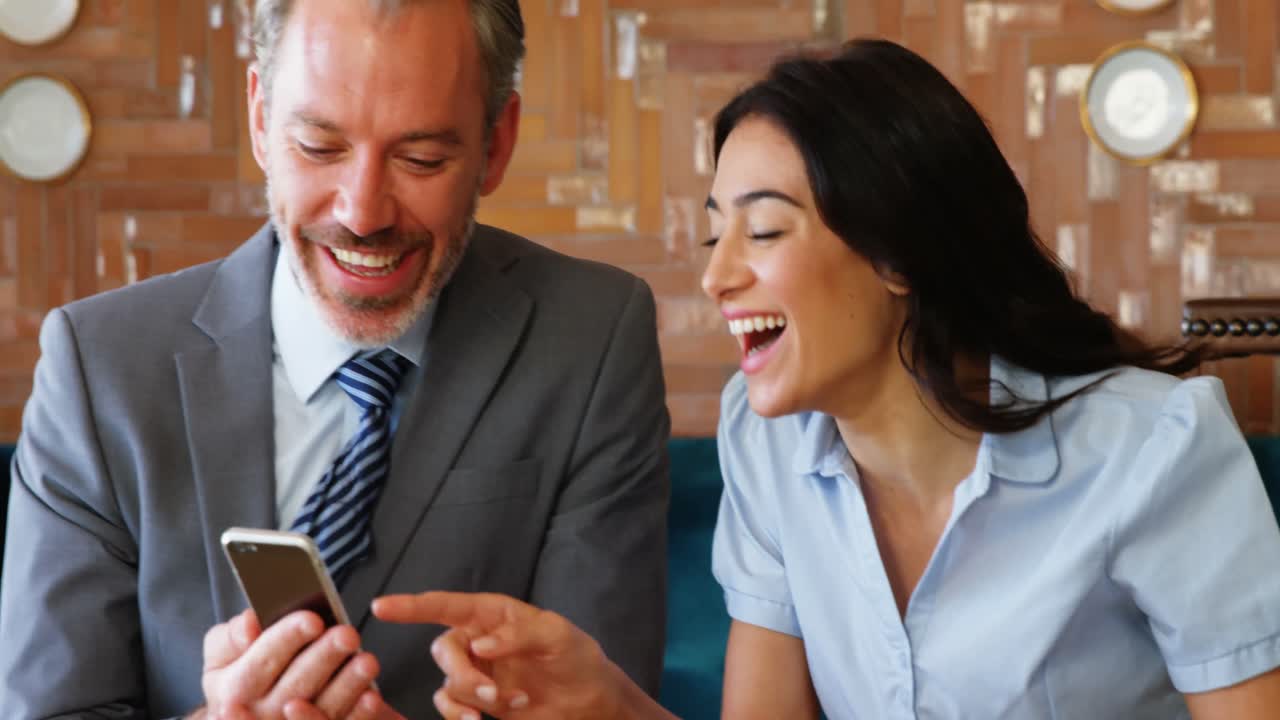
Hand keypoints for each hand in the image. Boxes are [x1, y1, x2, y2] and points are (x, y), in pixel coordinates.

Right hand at [200, 609, 398, 719]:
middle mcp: (262, 713)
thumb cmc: (239, 677)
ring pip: (322, 709)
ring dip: (347, 686)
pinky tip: (372, 696)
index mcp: (235, 688)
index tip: (312, 620)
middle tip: (347, 635)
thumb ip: (230, 637)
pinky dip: (357, 714)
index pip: (262, 662)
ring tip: (367, 661)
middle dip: (324, 658)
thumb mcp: (221, 655)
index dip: (287, 639)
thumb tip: (249, 625)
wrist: (247, 716)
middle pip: (297, 686)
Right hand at [372, 591, 663, 719]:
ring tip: (508, 702)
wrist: (588, 701)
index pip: (447, 605)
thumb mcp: (557, 635)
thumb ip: (519, 633)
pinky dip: (464, 715)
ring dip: (471, 697)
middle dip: (462, 673)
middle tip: (491, 693)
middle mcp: (478, 639)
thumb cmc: (576, 658)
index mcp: (493, 614)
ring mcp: (476, 671)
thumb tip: (482, 644)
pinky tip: (488, 717)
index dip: (413, 606)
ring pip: (447, 682)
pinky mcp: (477, 702)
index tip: (381, 606)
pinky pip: (452, 707)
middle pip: (443, 650)